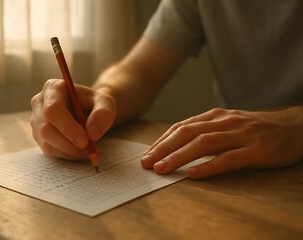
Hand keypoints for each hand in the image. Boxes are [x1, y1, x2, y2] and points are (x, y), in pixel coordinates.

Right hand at [30, 79, 115, 159]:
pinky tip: (81, 152)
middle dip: (69, 143)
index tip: (85, 141)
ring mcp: (37, 121)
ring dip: (70, 151)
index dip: (67, 127)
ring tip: (90, 150)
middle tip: (90, 150)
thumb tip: (92, 134)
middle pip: (46, 128)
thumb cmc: (95, 103)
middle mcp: (40, 103)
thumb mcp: (106, 103)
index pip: (53, 110)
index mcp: (53, 88)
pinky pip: (50, 150)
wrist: (89, 111)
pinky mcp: (39, 136)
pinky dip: (68, 155)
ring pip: (47, 143)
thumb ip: (103, 113)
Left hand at [141, 107, 302, 178]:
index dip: (162, 141)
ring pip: (204, 144)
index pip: (181, 127)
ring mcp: (240, 134)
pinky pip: (229, 158)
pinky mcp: (256, 149)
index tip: (147, 154)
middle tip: (146, 163)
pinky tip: (193, 174)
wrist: (293, 126)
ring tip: (162, 169)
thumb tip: (176, 146)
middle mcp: (224, 122)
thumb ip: (204, 132)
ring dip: (179, 157)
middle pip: (188, 133)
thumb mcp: (226, 125)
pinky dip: (209, 167)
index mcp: (214, 116)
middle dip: (164, 148)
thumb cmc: (253, 129)